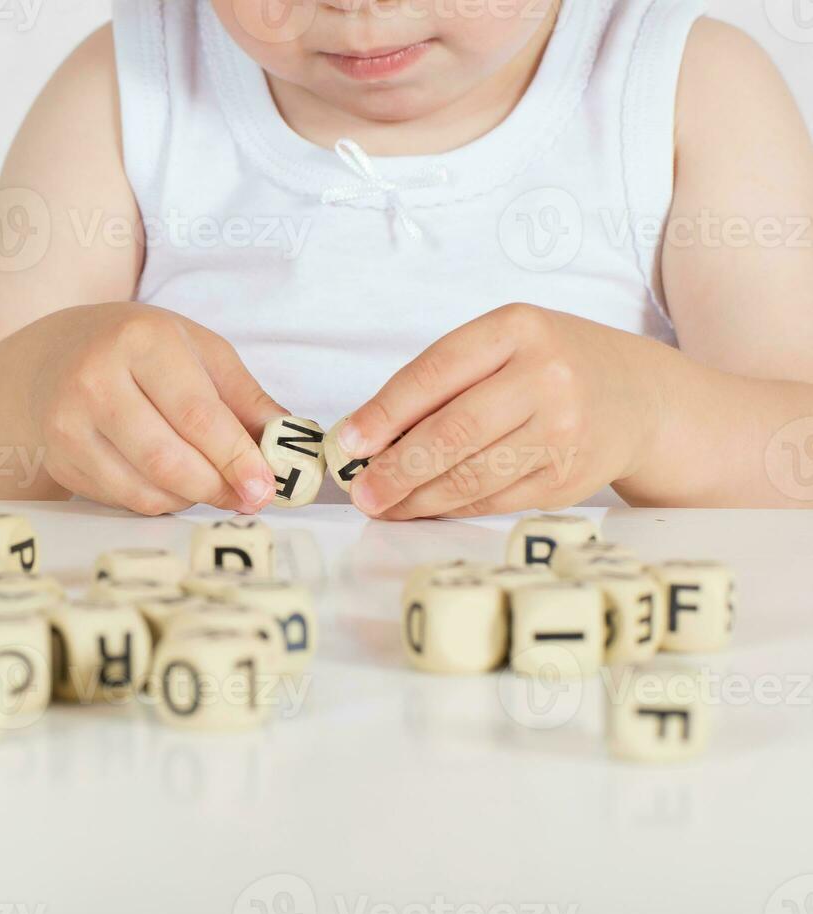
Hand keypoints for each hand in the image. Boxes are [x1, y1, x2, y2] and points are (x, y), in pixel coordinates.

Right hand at [25, 303, 285, 515]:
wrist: (59, 354)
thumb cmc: (142, 350)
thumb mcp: (200, 352)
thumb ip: (246, 399)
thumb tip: (290, 446)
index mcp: (140, 341)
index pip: (195, 413)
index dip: (234, 456)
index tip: (265, 486)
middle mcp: (95, 380)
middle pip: (166, 458)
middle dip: (216, 487)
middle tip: (248, 498)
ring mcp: (68, 424)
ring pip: (144, 489)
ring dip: (190, 499)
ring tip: (210, 485)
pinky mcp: (59, 459)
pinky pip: (122, 500)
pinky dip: (158, 501)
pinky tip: (171, 483)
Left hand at [335, 304, 664, 519]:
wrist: (639, 396)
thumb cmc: (549, 366)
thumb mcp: (503, 346)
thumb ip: (442, 380)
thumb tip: (366, 434)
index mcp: (516, 330)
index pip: (436, 372)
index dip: (385, 412)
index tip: (349, 441)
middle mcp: (545, 377)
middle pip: (453, 432)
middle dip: (396, 468)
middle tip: (360, 490)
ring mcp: (562, 430)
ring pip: (472, 475)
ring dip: (417, 498)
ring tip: (382, 504)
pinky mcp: (568, 478)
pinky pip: (495, 499)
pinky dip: (451, 508)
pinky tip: (422, 508)